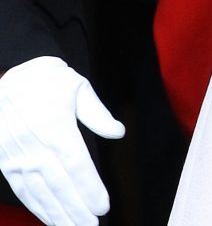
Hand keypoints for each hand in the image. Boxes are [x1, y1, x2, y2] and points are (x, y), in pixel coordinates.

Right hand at [0, 56, 124, 225]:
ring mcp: (18, 156)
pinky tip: (50, 218)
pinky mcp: (7, 162)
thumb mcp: (76, 86)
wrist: (5, 80)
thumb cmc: (45, 80)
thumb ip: (97, 113)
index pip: (76, 165)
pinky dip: (37, 207)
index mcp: (56, 126)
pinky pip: (23, 190)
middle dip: (76, 210)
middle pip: (59, 185)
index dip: (90, 188)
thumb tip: (118, 133)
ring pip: (40, 193)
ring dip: (57, 214)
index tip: (103, 205)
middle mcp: (36, 145)